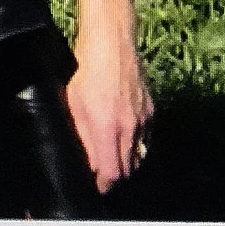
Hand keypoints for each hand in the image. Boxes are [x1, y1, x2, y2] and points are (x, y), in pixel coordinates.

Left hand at [66, 0, 154, 192]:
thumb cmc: (85, 67)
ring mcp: (143, 119)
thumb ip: (81, 135)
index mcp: (107, 128)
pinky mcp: (151, 109)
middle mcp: (129, 128)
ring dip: (126, 161)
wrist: (110, 40)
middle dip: (114, 176)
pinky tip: (123, 135)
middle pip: (127, 170)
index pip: (112, 174)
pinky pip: (146, 137)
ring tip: (112, 156)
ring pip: (139, 156)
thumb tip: (86, 160)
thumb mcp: (73, 102)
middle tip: (101, 173)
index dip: (103, 185)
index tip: (95, 185)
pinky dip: (136, 143)